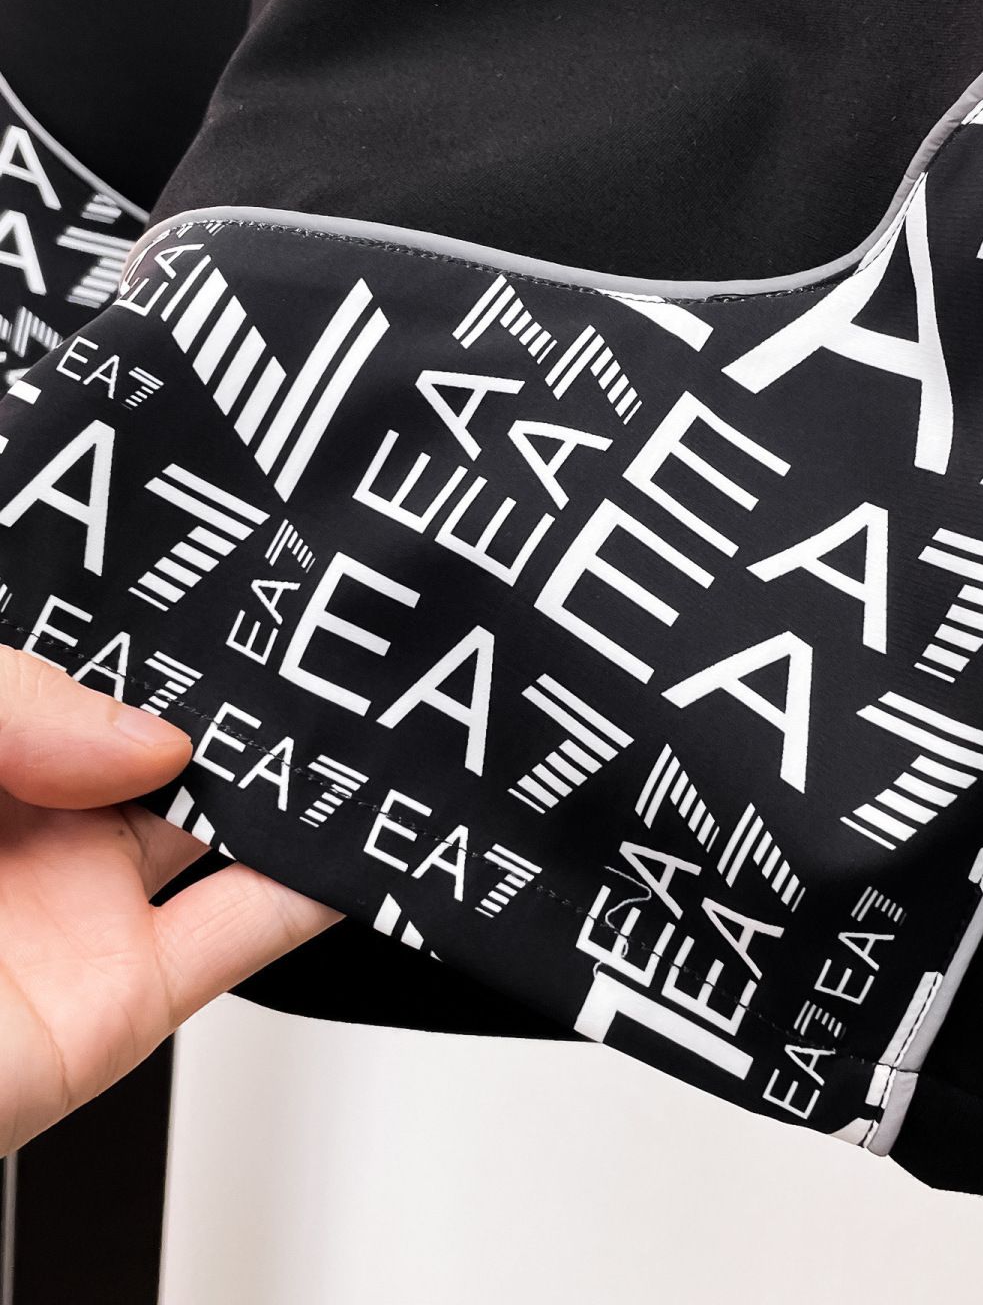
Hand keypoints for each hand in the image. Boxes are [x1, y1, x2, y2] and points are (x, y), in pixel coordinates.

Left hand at [0, 645, 340, 1152]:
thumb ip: (12, 699)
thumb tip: (152, 738)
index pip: (92, 660)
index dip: (158, 615)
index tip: (229, 564)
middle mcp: (31, 817)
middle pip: (170, 734)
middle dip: (243, 686)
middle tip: (314, 633)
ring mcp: (81, 907)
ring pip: (226, 826)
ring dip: (298, 780)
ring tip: (366, 716)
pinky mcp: (124, 1000)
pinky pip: (248, 934)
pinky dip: (323, 892)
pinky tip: (365, 836)